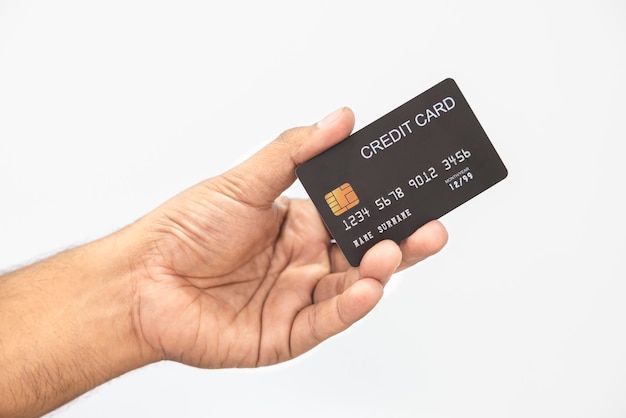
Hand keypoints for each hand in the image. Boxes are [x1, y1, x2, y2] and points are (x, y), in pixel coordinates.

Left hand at [129, 107, 447, 367]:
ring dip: (377, 272)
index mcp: (299, 226)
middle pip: (363, 255)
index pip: (355, 216)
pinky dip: (349, 307)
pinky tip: (366, 288)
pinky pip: (325, 320)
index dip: (385, 207)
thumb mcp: (245, 182)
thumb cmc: (184, 231)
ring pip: (351, 288)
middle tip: (429, 229)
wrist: (141, 281)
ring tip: (393, 252)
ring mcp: (296, 299)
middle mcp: (304, 263)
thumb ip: (296, 153)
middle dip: (400, 243)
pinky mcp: (285, 334)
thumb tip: (339, 119)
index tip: (414, 191)